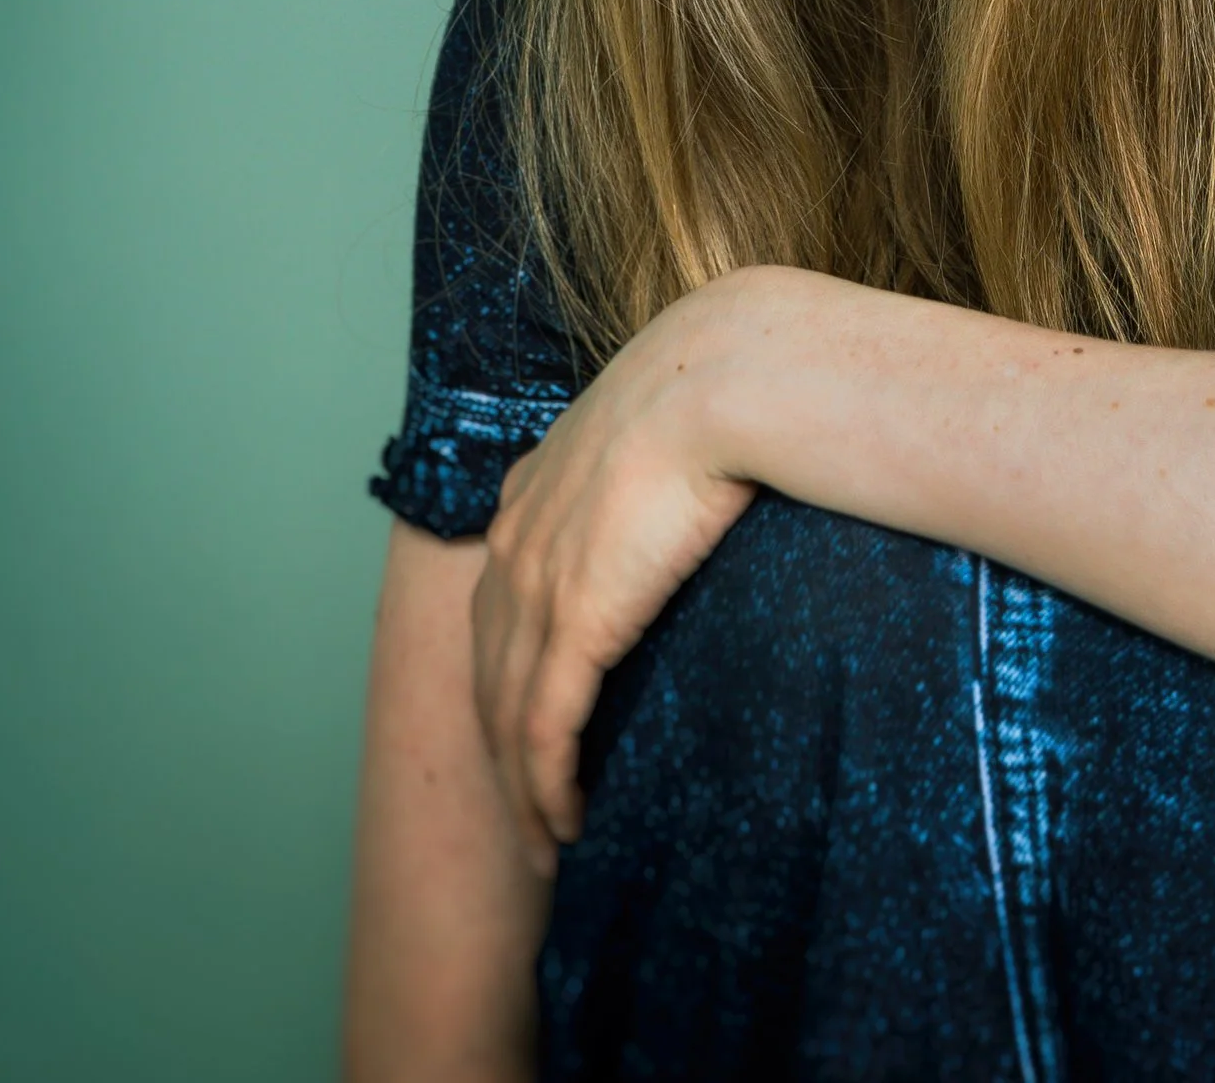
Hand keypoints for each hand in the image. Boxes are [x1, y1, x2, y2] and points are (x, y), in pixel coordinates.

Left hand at [472, 281, 762, 872]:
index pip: (500, 608)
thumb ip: (659, 461)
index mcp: (534, 490)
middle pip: (489, 672)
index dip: (510, 674)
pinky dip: (547, 788)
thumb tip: (709, 478)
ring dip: (523, 790)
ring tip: (549, 840)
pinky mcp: (573, 622)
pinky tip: (566, 823)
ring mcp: (536, 584)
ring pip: (508, 717)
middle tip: (529, 810)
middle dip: (501, 750)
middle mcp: (516, 542)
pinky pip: (544, 731)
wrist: (724, 374)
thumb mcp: (668, 422)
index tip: (533, 726)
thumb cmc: (722, 385)